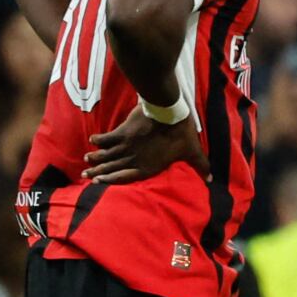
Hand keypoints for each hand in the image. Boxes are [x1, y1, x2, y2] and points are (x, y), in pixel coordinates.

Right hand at [85, 106, 209, 183]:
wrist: (169, 113)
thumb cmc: (182, 134)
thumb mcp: (192, 151)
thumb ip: (200, 165)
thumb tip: (211, 178)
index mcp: (148, 167)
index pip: (125, 178)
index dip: (111, 180)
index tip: (99, 183)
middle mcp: (133, 159)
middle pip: (111, 167)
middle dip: (97, 172)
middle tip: (85, 175)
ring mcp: (126, 146)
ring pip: (106, 155)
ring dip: (95, 158)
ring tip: (86, 160)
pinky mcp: (122, 133)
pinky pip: (107, 138)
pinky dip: (98, 140)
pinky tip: (92, 140)